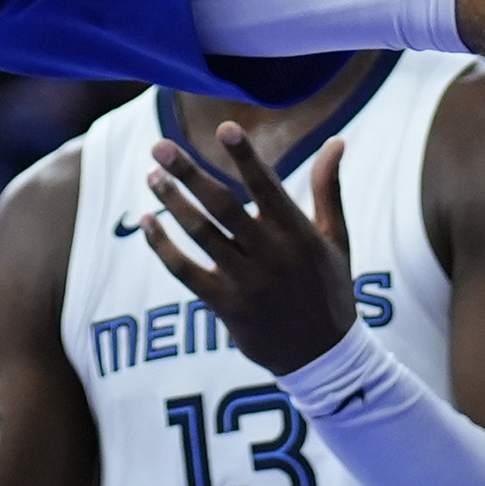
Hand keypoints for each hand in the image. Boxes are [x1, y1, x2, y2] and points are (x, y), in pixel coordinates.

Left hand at [140, 126, 358, 373]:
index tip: (224, 127)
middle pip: (223, 206)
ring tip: (152, 175)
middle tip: (160, 146)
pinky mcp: (226, 306)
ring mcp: (247, 282)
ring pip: (201, 234)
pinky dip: (163, 246)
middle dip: (190, 173)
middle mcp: (271, 254)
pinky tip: (147, 223)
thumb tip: (337, 140)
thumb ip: (329, 189)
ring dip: (172, 203)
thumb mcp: (336, 239)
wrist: (323, 358)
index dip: (245, 157)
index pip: (267, 187)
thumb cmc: (330, 288)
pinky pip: (185, 271)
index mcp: (298, 233)